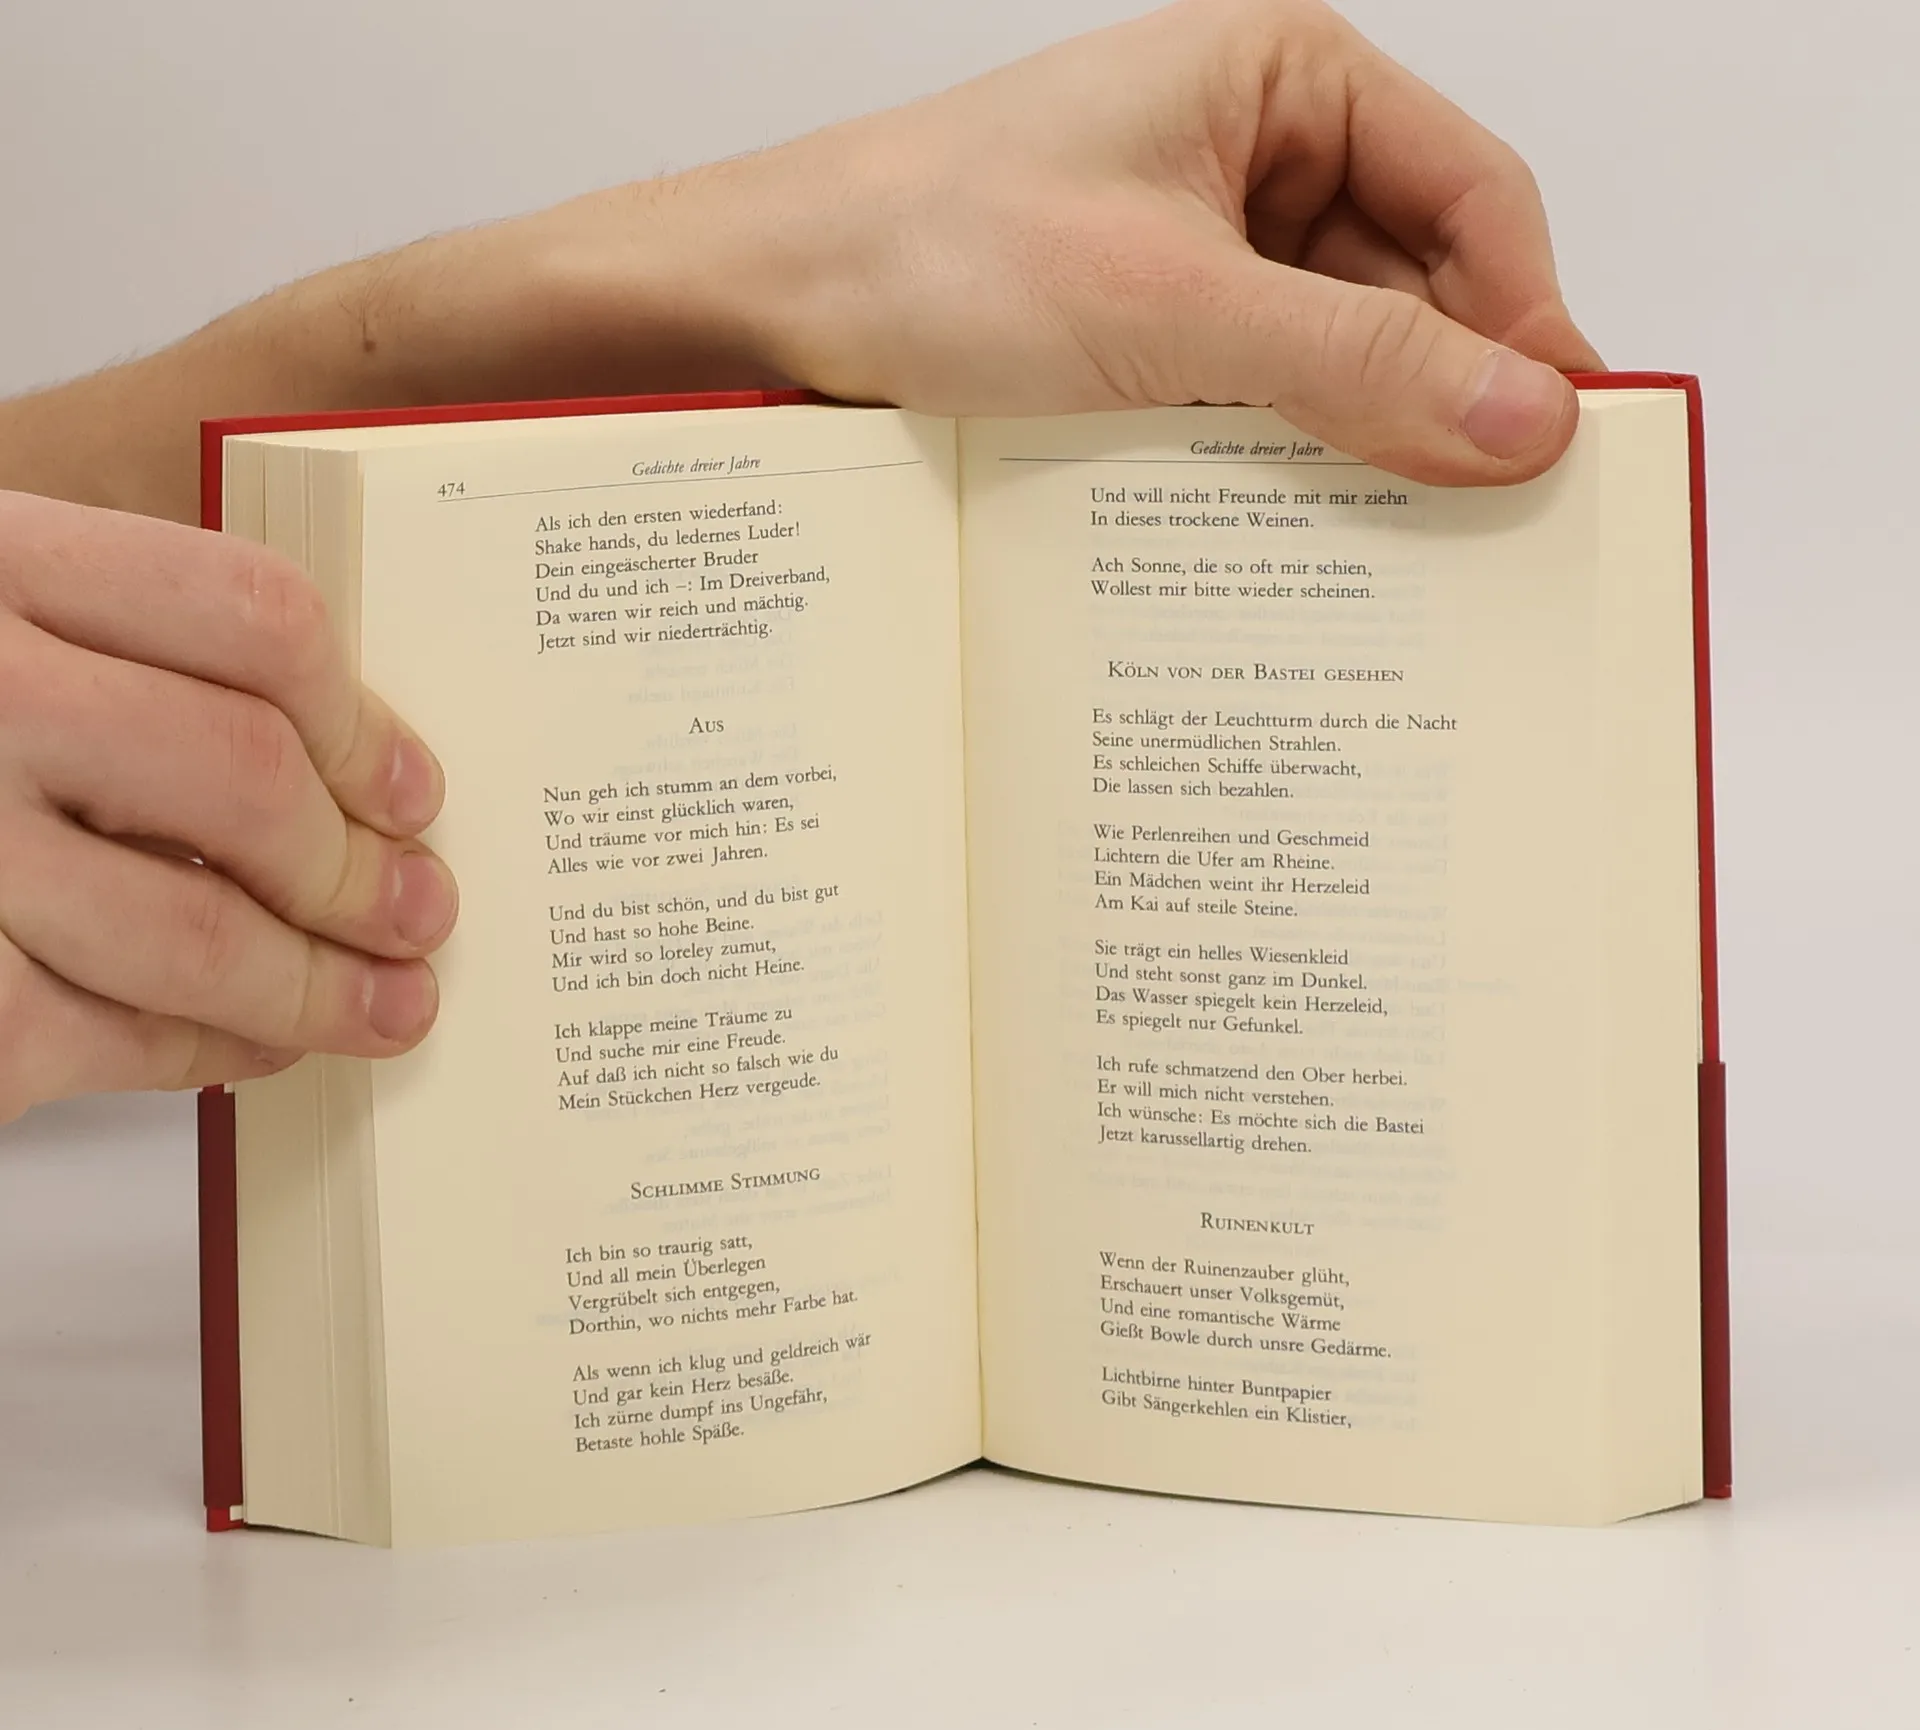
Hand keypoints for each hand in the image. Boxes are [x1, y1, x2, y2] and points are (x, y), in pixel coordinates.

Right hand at [0, 492, 456, 1121]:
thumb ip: (112, 658)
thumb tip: (339, 779)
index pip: (247, 614)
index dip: (361, 718)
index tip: (414, 789)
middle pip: (241, 776)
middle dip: (359, 870)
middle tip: (423, 914)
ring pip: (194, 928)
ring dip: (317, 986)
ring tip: (388, 1008)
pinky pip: (108, 1036)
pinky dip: (206, 1053)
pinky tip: (252, 1051)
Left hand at [1, 0, 1597, 522]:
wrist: (754, 314)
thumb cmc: (930, 255)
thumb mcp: (1172, 306)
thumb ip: (1357, 362)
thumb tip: (1530, 423)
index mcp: (1281, 81)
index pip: (1473, 194)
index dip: (1525, 319)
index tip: (1552, 450)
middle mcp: (1246, 159)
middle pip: (1410, 285)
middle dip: (1437, 403)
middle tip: (1475, 538)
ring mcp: (1186, 256)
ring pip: (1326, 359)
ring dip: (1349, 453)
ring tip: (1378, 563)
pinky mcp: (1131, 344)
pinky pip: (1244, 407)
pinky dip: (1269, 473)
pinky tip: (1276, 551)